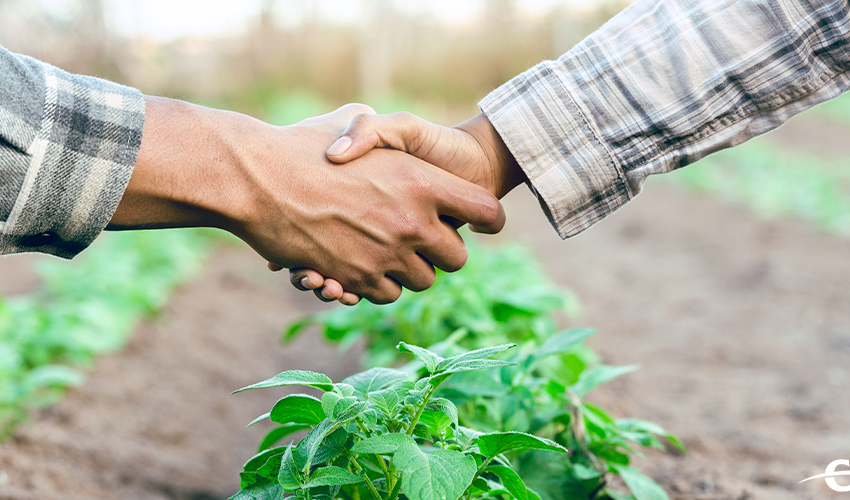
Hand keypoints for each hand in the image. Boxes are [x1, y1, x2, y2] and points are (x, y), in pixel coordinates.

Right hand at [110, 99, 504, 303]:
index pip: (486, 213)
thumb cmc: (303, 145)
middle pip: (458, 259)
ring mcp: (386, 254)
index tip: (481, 223)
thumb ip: (386, 132)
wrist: (257, 178)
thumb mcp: (355, 123)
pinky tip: (362, 263)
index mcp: (423, 181)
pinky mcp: (357, 278)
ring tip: (388, 250)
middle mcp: (412, 222)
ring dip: (410, 270)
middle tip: (424, 239)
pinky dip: (378, 284)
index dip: (488, 219)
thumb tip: (399, 145)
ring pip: (423, 281)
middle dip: (444, 252)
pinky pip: (386, 294)